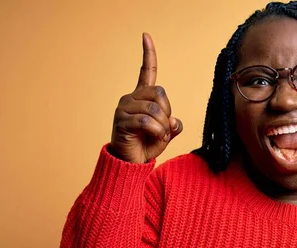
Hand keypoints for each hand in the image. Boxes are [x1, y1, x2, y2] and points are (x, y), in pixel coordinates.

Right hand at [109, 33, 182, 162]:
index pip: (147, 72)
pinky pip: (148, 121)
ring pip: (155, 109)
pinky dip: (157, 132)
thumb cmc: (147, 146)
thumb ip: (173, 123)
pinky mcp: (122, 120)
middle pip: (160, 93)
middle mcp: (130, 98)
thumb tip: (174, 120)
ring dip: (163, 126)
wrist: (131, 163)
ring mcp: (124, 108)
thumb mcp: (166, 133)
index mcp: (141, 97)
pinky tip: (154, 138)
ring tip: (158, 137)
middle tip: (164, 129)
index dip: (148, 54)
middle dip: (168, 112)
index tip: (145, 36)